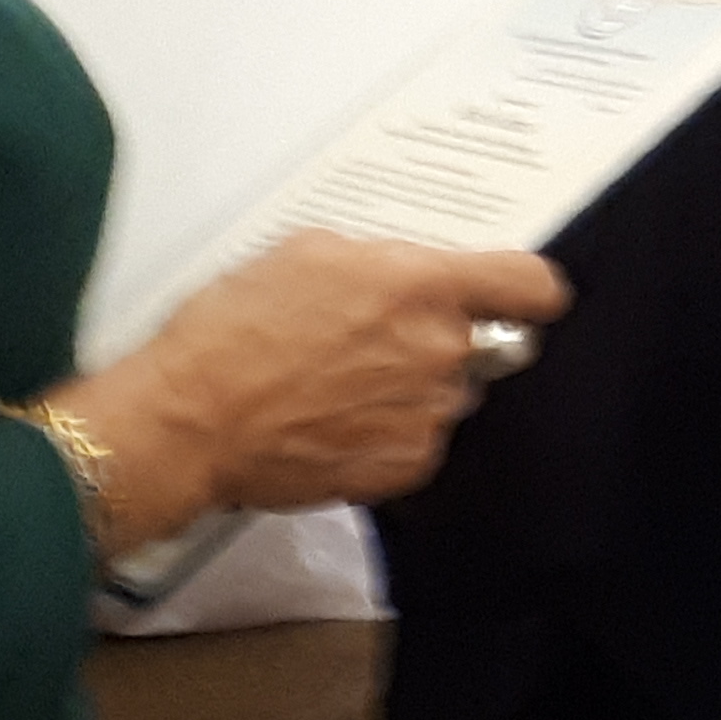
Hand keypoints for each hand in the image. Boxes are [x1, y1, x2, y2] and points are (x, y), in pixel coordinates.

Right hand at [62, 237, 570, 539]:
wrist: (188, 422)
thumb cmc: (231, 335)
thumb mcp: (309, 254)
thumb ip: (384, 260)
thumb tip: (408, 272)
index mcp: (426, 289)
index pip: (532, 286)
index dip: (526, 290)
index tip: (516, 295)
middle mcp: (441, 353)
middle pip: (485, 344)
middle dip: (442, 340)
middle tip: (377, 341)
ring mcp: (428, 415)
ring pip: (448, 394)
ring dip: (412, 389)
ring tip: (339, 385)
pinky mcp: (405, 465)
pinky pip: (418, 440)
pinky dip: (387, 433)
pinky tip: (334, 421)